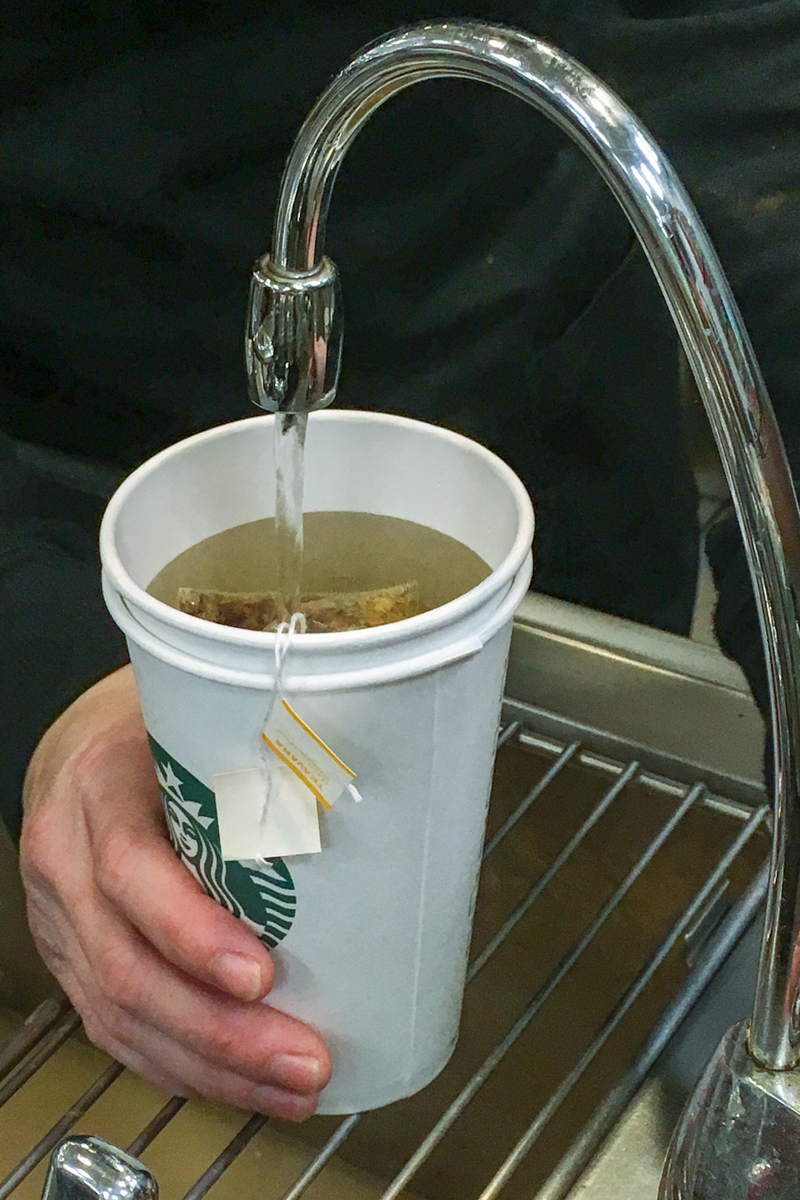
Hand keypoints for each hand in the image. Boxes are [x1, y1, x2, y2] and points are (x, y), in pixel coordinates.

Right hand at [20, 666, 330, 1118]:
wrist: (77, 752)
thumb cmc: (153, 731)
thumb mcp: (197, 723)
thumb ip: (259, 762)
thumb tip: (382, 798)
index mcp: (102, 787)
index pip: (130, 868)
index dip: (191, 931)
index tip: (261, 974)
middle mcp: (68, 859)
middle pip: (127, 967)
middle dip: (221, 1032)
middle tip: (303, 1059)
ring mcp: (61, 919)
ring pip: (118, 1014)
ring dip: (210, 1067)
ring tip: (287, 1088)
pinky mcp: (70, 959)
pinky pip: (112, 1028)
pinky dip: (179, 1066)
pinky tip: (235, 1084)